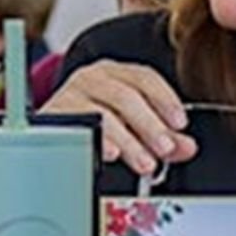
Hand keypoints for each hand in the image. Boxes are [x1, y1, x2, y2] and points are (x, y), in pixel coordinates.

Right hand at [40, 59, 197, 172]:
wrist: (50, 127)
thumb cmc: (95, 120)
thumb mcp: (130, 123)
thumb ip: (161, 134)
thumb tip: (186, 147)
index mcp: (116, 73)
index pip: (145, 78)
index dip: (165, 100)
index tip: (180, 124)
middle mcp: (92, 78)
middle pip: (126, 96)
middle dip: (150, 125)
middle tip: (165, 149)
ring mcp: (71, 95)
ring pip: (103, 114)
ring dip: (128, 140)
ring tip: (145, 163)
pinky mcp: (54, 117)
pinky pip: (78, 129)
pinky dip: (98, 141)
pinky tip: (111, 155)